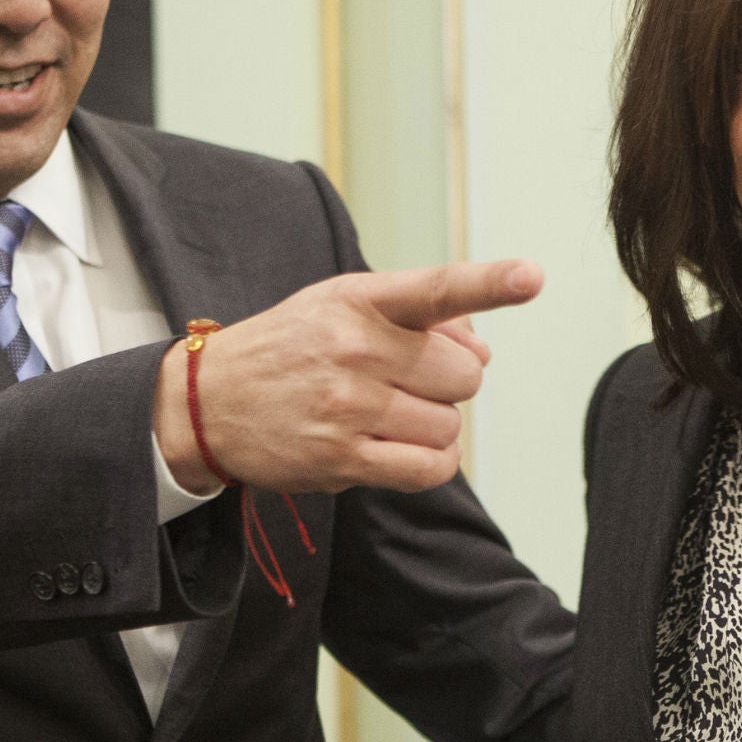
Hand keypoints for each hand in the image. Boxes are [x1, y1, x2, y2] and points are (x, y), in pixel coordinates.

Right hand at [151, 259, 542, 494]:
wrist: (208, 402)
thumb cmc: (293, 349)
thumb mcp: (342, 307)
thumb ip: (420, 317)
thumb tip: (482, 352)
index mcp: (359, 299)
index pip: (436, 288)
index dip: (490, 282)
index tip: (533, 275)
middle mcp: (354, 347)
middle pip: (463, 375)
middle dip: (447, 382)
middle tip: (403, 381)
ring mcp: (348, 406)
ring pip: (450, 424)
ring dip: (433, 425)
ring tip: (388, 415)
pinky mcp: (342, 458)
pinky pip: (430, 466)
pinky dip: (432, 461)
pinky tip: (404, 449)